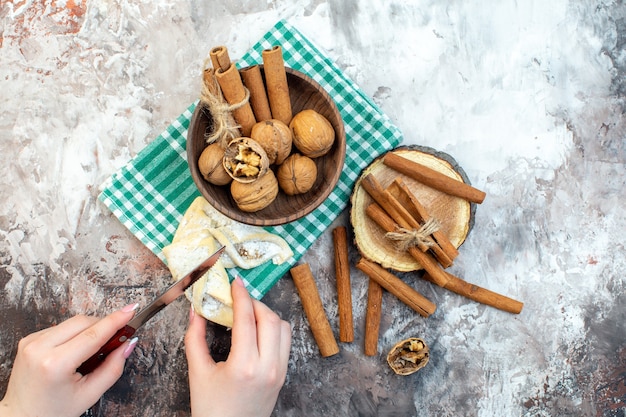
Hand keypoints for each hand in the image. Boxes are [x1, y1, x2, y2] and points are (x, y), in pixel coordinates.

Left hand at [0, 305, 138, 416]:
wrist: (20, 416)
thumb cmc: (52, 411)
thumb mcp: (89, 395)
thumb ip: (113, 368)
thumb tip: (128, 344)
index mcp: (55, 364)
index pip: (93, 334)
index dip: (115, 320)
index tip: (131, 310)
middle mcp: (39, 348)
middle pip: (83, 322)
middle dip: (104, 325)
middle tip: (117, 337)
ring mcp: (31, 342)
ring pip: (72, 322)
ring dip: (88, 330)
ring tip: (92, 350)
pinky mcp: (28, 339)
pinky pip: (60, 327)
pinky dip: (73, 334)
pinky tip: (74, 351)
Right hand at [185, 277, 290, 416]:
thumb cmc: (211, 409)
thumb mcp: (198, 372)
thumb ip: (195, 338)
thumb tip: (196, 311)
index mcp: (244, 366)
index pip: (247, 319)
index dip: (241, 296)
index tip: (235, 283)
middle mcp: (267, 367)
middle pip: (270, 318)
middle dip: (254, 303)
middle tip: (239, 299)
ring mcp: (279, 372)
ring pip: (283, 328)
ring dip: (267, 314)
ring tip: (249, 314)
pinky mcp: (283, 375)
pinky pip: (286, 342)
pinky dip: (274, 329)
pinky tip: (258, 329)